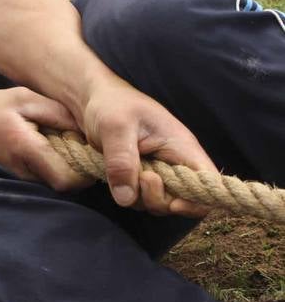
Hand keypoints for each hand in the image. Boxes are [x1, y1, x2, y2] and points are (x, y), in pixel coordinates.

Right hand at [0, 88, 92, 191]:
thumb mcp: (24, 98)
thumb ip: (57, 112)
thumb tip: (86, 130)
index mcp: (26, 148)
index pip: (66, 180)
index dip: (85, 173)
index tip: (89, 152)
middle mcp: (25, 169)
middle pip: (66, 184)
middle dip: (80, 169)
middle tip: (83, 146)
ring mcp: (22, 175)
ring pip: (57, 181)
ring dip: (69, 167)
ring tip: (67, 143)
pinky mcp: (21, 175)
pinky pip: (47, 176)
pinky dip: (57, 165)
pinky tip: (54, 146)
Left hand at [79, 81, 214, 215]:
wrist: (92, 98)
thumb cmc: (111, 104)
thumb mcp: (115, 127)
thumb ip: (122, 161)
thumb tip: (126, 198)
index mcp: (182, 147)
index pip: (208, 183)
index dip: (198, 201)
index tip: (174, 203)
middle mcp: (174, 163)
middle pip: (183, 201)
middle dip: (159, 199)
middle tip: (141, 177)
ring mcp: (158, 172)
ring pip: (158, 203)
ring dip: (139, 197)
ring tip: (123, 170)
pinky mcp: (140, 177)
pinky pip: (140, 198)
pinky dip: (127, 194)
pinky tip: (115, 174)